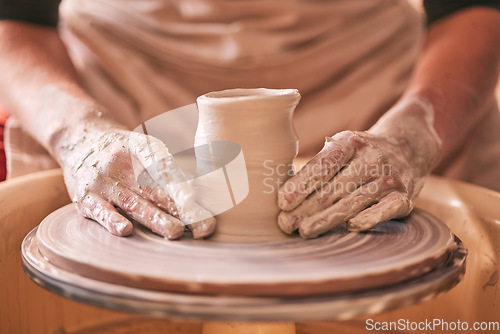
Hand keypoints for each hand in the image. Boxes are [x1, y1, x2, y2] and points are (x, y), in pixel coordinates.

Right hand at [57, 121, 215, 238]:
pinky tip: (125, 230)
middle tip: (202, 226)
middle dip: (181, 209)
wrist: (78, 138)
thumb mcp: (144, 148)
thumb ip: (168, 168)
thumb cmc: (123, 151)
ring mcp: (103, 180)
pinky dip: (111, 220)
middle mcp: (122, 162)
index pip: (163, 163)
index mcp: (141, 147)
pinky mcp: (85, 197)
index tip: (195, 198)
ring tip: (176, 232)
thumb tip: (200, 191)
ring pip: (133, 202)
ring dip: (155, 219)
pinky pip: (99, 210)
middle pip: (155, 189)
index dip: (180, 182)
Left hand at [278, 98, 440, 237]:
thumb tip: (285, 195)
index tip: (282, 202)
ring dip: (326, 219)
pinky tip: (350, 227)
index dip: (301, 184)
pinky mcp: (404, 197)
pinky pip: (385, 210)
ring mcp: (390, 177)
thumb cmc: (361, 154)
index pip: (323, 165)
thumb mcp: (342, 147)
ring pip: (353, 202)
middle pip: (333, 188)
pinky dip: (369, 218)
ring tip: (304, 231)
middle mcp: (372, 157)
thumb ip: (320, 164)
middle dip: (306, 208)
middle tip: (284, 224)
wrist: (409, 147)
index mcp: (350, 141)